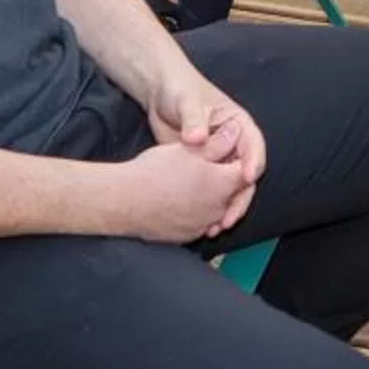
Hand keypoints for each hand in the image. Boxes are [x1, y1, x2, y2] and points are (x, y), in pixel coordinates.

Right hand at [111, 138, 254, 243]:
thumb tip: (235, 132)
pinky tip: (179, 200)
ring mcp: (202, 225)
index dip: (235, 160)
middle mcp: (218, 209)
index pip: (244, 172)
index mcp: (223, 184)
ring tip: (189, 182)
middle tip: (203, 166)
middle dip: (223, 179)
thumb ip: (218, 142)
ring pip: (216, 209)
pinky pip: (199, 223)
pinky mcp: (186, 237)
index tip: (223, 154)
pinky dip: (195, 212)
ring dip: (209, 197)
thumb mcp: (189, 149)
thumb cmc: (155, 171)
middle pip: (232, 192)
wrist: (124, 201)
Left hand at [148, 64, 268, 230]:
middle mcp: (234, 143)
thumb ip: (193, 118)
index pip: (254, 145)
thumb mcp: (187, 101)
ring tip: (217, 226)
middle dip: (240, 196)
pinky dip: (210, 206)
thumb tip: (197, 139)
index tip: (247, 178)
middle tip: (230, 216)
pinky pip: (212, 190)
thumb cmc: (178, 90)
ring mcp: (219, 157)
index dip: (253, 162)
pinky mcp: (203, 168)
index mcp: (239, 124)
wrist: (158, 94)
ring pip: (230, 186)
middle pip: (245, 173)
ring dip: (226, 207)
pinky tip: (202, 222)